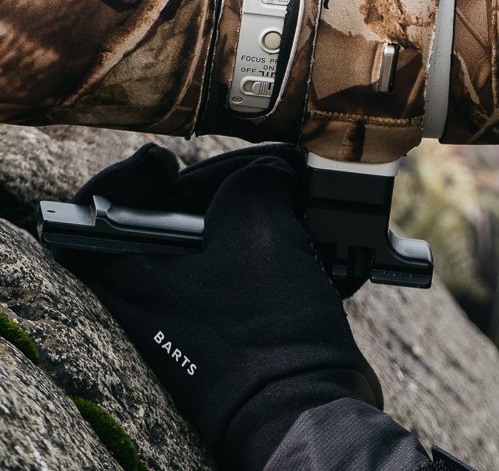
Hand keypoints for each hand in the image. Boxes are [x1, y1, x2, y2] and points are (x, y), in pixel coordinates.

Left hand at [57, 144, 381, 470]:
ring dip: (274, 220)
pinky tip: (328, 250)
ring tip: (311, 213)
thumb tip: (273, 171)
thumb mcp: (259, 229)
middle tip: (274, 176)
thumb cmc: (265, 328)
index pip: (99, 205)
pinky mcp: (241, 326)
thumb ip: (257, 179)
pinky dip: (289, 253)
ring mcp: (200, 312)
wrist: (306, 405)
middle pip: (178, 212)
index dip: (132, 175)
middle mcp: (156, 293)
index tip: (171, 164)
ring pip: (229, 239)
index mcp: (132, 272)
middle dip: (233, 187)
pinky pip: (257, 270)